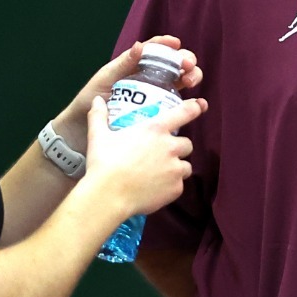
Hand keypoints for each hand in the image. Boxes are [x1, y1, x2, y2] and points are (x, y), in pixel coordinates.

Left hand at [54, 36, 203, 145]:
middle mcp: (146, 80)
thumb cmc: (88, 104)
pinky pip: (174, 107)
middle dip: (185, 62)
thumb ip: (122, 65)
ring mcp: (153, 98)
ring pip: (178, 83)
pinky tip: (193, 103)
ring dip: (190, 78)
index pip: (154, 51)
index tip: (176, 45)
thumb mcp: (105, 81)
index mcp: (133, 67)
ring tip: (191, 82)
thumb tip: (140, 45)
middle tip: (188, 68)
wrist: (79, 135)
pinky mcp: (156, 116)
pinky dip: (187, 103)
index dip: (167, 45)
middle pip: (172, 65)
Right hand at [81, 92, 205, 217]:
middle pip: (187, 143)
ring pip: (186, 166)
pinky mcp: (176, 188)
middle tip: (161, 155)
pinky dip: (171, 186)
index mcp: (155, 129)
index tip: (200, 105)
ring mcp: (175, 168)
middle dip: (177, 148)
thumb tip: (96, 100)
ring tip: (158, 174)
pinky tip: (155, 188)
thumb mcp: (98, 136)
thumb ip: (99, 116)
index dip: (194, 107)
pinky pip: (179, 185)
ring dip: (176, 167)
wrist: (108, 195)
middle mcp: (170, 147)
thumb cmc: (104, 164)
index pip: (184, 112)